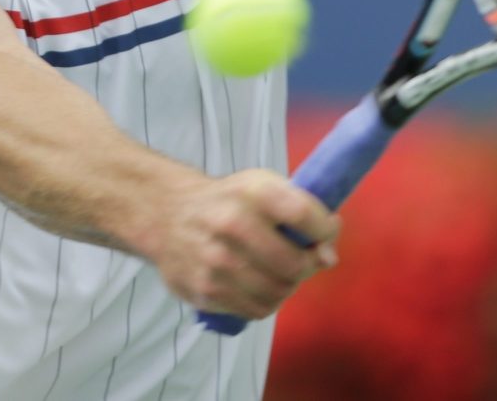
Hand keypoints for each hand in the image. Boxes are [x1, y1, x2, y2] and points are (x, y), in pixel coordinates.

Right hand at [151, 168, 339, 318]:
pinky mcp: (205, 290)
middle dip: (308, 264)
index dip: (324, 230)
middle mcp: (232, 225)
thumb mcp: (262, 187)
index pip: (303, 215)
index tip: (326, 231)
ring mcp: (217, 262)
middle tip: (303, 259)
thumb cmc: (228, 199)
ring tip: (282, 272)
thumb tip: (329, 258)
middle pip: (294, 263)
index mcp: (251, 192)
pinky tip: (262, 285)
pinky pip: (257, 309)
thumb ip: (301, 214)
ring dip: (289, 285)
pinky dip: (268, 301)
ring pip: (278, 292)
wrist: (167, 214)